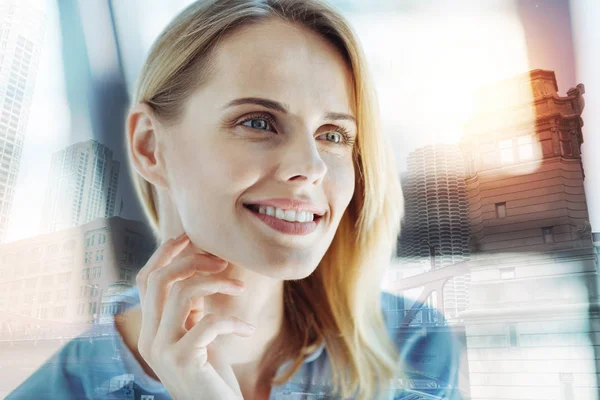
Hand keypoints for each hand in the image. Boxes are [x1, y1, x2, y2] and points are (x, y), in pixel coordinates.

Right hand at [135, 232, 254, 399]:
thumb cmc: (211, 375)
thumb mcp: (197, 335)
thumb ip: (189, 309)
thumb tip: (197, 270)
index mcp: (149, 329)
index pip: (145, 280)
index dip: (164, 253)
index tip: (189, 237)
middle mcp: (148, 338)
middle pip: (158, 280)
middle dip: (191, 260)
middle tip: (221, 261)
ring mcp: (162, 351)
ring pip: (182, 293)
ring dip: (217, 284)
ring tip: (239, 289)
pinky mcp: (184, 360)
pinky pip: (209, 322)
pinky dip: (233, 321)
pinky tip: (248, 330)